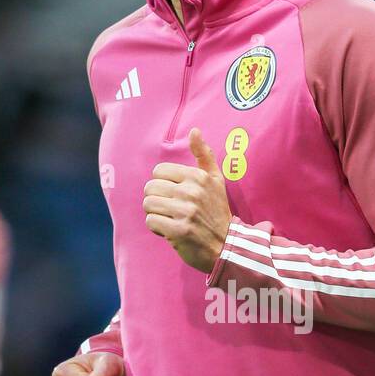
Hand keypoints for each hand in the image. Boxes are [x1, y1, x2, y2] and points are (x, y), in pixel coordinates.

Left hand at [143, 128, 230, 272]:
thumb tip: (194, 130)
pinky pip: (151, 221)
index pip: (158, 172)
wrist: (226, 245)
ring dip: (155, 214)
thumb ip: (204, 155)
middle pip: (150, 188)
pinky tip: (170, 230)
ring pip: (148, 204)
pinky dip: (157, 228)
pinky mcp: (179, 230)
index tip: (176, 196)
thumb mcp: (216, 180)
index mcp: (198, 177)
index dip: (163, 185)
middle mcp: (192, 192)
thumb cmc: (217, 211)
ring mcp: (185, 211)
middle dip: (157, 200)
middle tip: (171, 210)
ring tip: (170, 219)